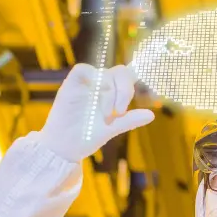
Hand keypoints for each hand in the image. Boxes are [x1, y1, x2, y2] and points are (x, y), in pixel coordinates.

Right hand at [38, 64, 154, 161]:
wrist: (64, 148)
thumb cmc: (86, 137)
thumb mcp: (111, 129)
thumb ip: (129, 120)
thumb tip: (151, 115)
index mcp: (112, 94)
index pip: (128, 77)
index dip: (139, 73)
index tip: (147, 81)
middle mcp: (101, 85)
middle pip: (120, 72)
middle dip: (125, 90)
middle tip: (120, 111)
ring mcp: (86, 84)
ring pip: (105, 73)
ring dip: (110, 92)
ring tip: (107, 115)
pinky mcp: (71, 84)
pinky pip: (82, 69)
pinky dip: (93, 77)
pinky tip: (96, 94)